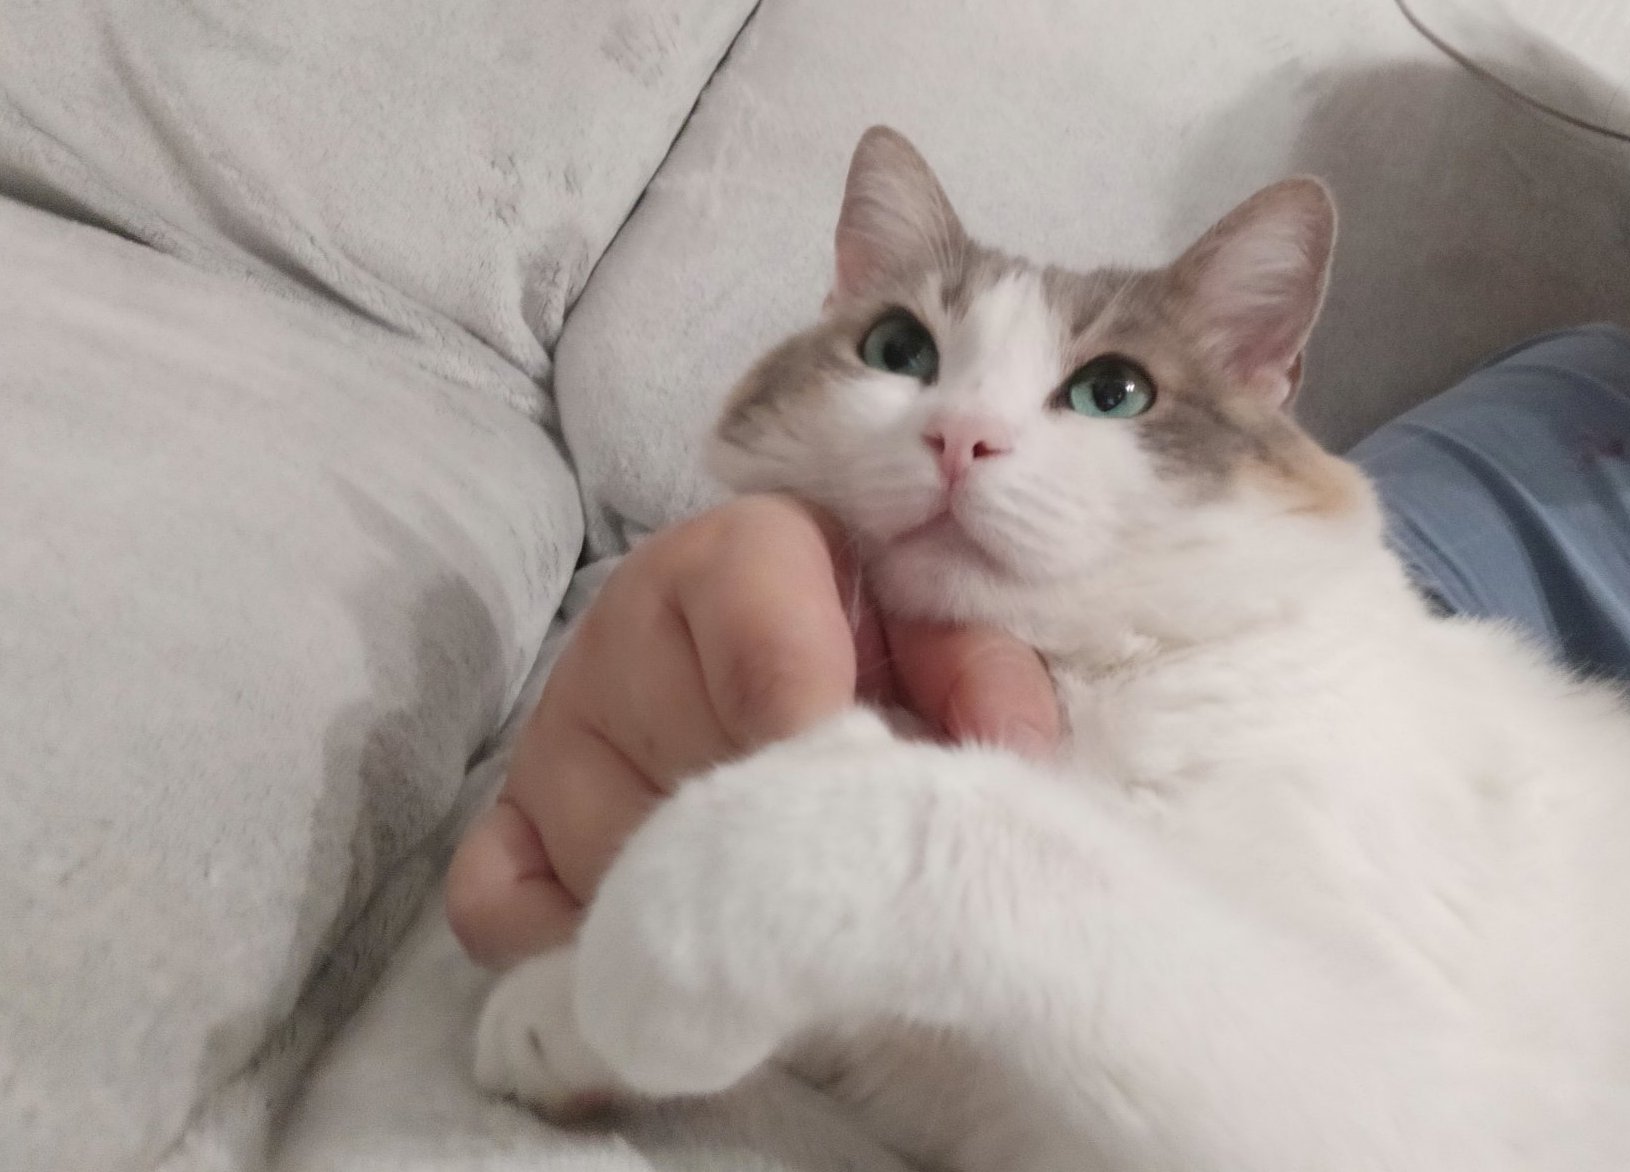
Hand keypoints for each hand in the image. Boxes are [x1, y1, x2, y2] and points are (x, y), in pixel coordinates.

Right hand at [446, 494, 1058, 969]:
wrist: (784, 644)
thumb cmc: (884, 643)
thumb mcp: (952, 636)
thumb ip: (987, 677)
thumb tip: (1012, 759)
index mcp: (742, 555)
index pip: (764, 653)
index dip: (825, 742)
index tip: (874, 796)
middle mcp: (622, 630)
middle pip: (694, 784)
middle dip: (789, 845)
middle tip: (853, 877)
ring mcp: (553, 733)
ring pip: (614, 865)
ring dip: (707, 912)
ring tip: (786, 916)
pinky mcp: (506, 819)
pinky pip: (499, 909)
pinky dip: (572, 954)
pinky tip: (665, 963)